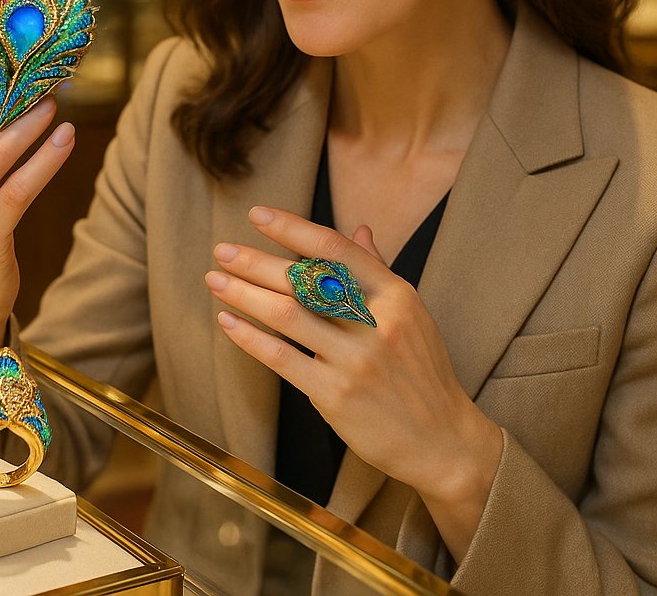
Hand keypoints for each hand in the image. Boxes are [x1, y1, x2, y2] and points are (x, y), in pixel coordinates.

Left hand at [206, 205, 500, 548]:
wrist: (442, 441)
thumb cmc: (422, 372)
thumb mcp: (412, 314)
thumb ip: (379, 270)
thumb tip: (359, 229)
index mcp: (396, 295)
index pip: (336, 249)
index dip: (292, 228)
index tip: (258, 215)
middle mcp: (377, 323)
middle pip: (304, 279)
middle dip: (255, 261)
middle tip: (222, 249)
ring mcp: (356, 361)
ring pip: (287, 314)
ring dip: (243, 293)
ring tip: (215, 280)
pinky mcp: (336, 395)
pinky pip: (282, 358)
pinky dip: (249, 337)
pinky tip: (227, 322)